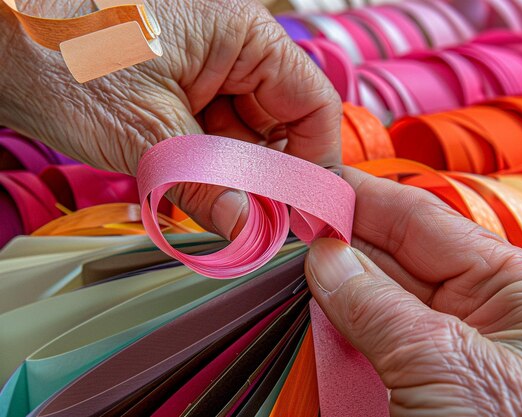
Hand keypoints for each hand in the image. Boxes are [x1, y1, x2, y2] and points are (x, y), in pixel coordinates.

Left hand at [0, 0, 340, 237]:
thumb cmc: (59, 53)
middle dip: (268, 178)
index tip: (306, 215)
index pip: (312, 103)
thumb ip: (208, 185)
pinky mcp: (178, 86)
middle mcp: (231, 46)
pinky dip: (206, 168)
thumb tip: (253, 231)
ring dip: (232, 178)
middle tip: (258, 229)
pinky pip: (211, 134)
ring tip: (219, 214)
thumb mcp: (145, 130)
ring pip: (244, 135)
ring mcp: (204, 66)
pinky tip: (194, 191)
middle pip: (280, 124)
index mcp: (242, 33)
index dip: (315, 163)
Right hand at [305, 167, 521, 416]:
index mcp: (518, 289)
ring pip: (379, 307)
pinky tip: (308, 314)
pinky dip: (339, 336)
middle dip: (344, 242)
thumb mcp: (449, 364)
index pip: (427, 222)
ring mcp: (451, 359)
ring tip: (287, 263)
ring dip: (334, 290)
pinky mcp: (423, 395)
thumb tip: (327, 256)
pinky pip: (372, 351)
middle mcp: (484, 318)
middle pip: (398, 262)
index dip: (369, 198)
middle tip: (288, 223)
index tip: (319, 183)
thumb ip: (379, 304)